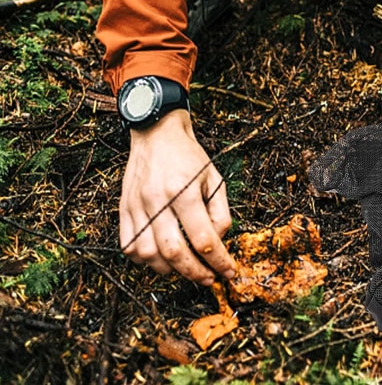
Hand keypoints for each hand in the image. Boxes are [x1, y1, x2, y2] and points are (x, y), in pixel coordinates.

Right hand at [119, 109, 235, 284]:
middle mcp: (157, 200)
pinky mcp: (123, 208)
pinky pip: (128, 246)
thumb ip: (220, 212)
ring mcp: (136, 205)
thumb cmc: (189, 156)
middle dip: (195, 273)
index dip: (219, 261)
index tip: (229, 272)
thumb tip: (219, 243)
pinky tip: (160, 258)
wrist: (157, 133)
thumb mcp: (214, 178)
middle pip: (174, 253)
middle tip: (209, 279)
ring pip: (149, 255)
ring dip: (169, 270)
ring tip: (186, 269)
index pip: (203, 239)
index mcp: (183, 191)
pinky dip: (144, 260)